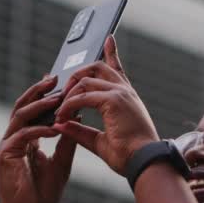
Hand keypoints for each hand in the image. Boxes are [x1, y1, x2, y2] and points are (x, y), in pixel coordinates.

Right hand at [0, 75, 76, 202]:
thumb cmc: (45, 193)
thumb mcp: (62, 160)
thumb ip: (66, 139)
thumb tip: (77, 116)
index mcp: (26, 138)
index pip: (34, 109)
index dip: (44, 94)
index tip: (58, 80)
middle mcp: (14, 138)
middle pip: (24, 106)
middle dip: (38, 91)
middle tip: (54, 78)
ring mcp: (8, 145)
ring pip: (20, 116)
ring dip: (39, 105)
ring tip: (56, 97)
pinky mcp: (5, 155)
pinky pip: (23, 135)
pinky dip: (39, 129)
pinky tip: (55, 127)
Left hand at [52, 36, 159, 174]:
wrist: (144, 163)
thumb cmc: (128, 156)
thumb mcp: (99, 141)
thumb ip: (80, 130)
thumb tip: (61, 125)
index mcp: (127, 98)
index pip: (117, 69)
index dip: (112, 52)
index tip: (109, 39)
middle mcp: (125, 91)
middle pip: (97, 67)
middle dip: (75, 76)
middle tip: (62, 94)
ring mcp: (121, 93)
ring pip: (86, 79)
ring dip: (68, 93)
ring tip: (59, 110)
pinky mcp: (114, 100)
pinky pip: (82, 96)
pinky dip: (69, 105)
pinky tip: (63, 116)